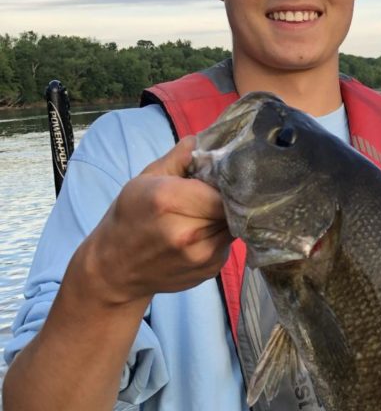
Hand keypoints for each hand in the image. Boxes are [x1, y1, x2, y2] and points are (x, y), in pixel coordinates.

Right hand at [81, 137, 232, 304]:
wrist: (116, 269)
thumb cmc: (128, 218)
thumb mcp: (144, 180)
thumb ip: (178, 159)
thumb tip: (200, 140)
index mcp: (168, 200)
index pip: (221, 187)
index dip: (224, 181)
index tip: (219, 178)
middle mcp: (187, 231)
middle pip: (230, 206)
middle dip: (226, 198)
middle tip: (213, 194)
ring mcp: (200, 255)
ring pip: (233, 225)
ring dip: (224, 218)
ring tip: (204, 214)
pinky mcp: (209, 270)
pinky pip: (228, 244)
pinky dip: (220, 235)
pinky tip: (200, 233)